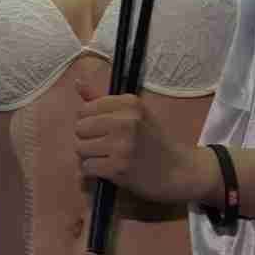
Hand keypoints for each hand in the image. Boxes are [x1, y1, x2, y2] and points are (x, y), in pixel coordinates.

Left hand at [74, 79, 199, 204]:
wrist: (177, 170)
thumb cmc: (152, 140)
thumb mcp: (133, 113)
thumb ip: (102, 99)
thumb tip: (77, 83)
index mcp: (129, 103)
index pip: (85, 108)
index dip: (89, 121)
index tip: (104, 129)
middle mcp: (126, 120)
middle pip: (80, 128)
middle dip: (87, 139)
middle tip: (105, 145)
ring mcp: (122, 145)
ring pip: (80, 148)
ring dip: (89, 156)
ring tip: (108, 157)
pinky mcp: (119, 168)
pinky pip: (87, 167)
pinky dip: (93, 171)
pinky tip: (109, 168)